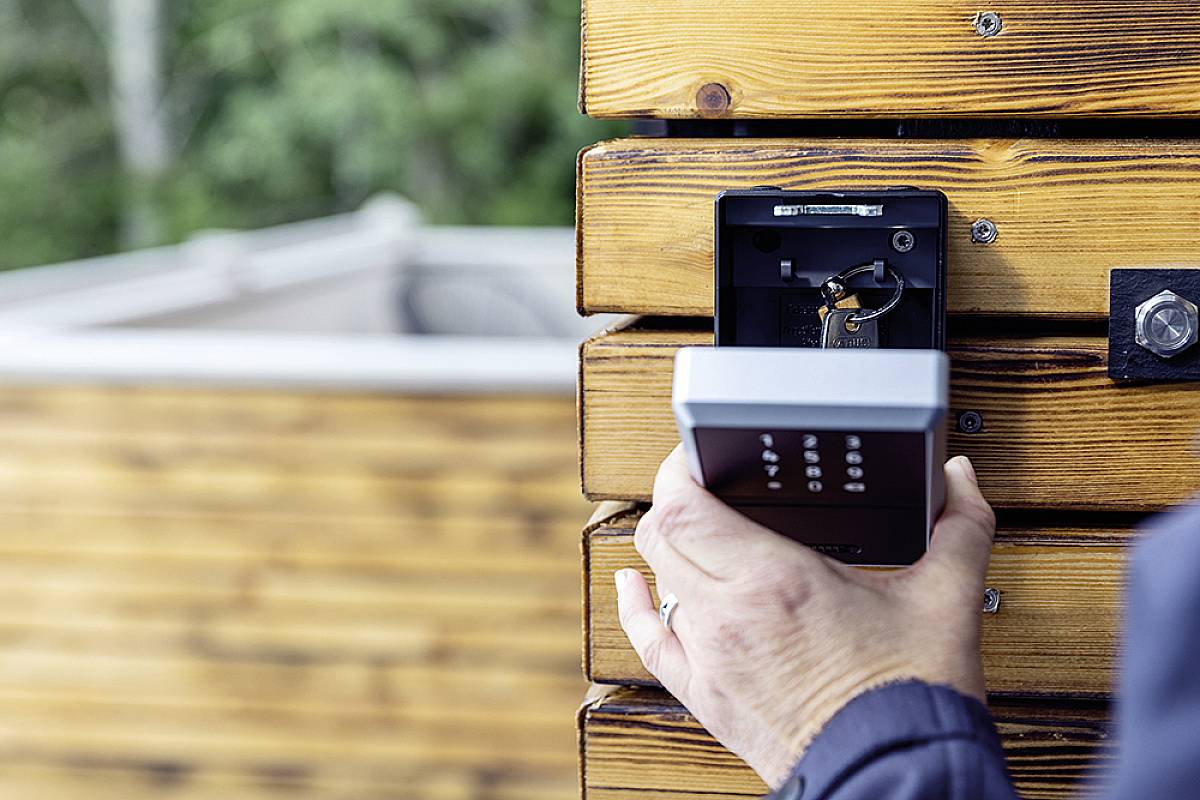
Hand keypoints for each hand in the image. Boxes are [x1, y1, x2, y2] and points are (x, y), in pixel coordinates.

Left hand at [615, 447, 995, 788]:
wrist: (898, 776)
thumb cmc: (913, 696)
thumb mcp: (946, 599)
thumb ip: (960, 527)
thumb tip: (959, 478)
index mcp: (776, 579)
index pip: (683, 505)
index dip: (675, 470)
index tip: (694, 454)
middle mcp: (728, 615)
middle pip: (661, 534)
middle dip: (674, 501)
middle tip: (702, 485)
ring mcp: (710, 657)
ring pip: (657, 580)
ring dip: (671, 550)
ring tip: (698, 531)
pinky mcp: (705, 696)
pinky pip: (649, 642)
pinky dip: (636, 606)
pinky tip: (635, 585)